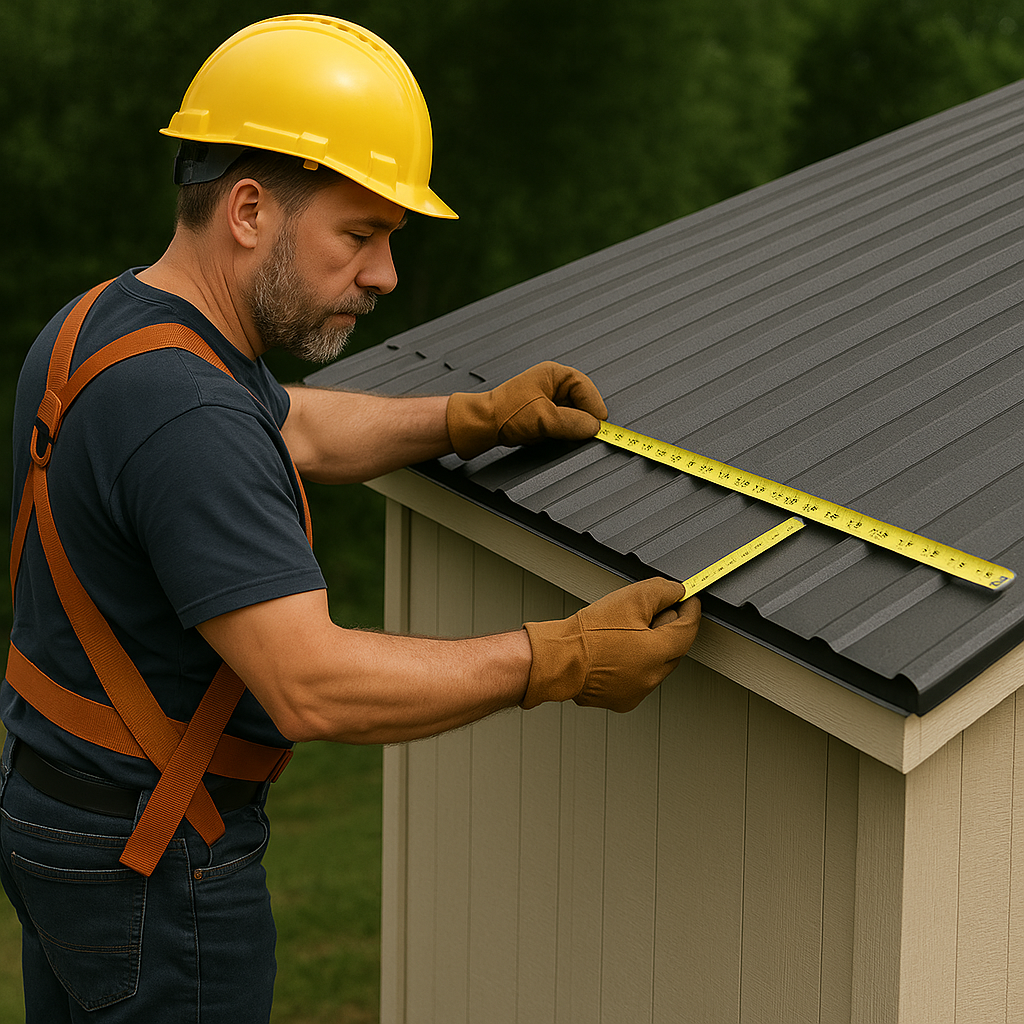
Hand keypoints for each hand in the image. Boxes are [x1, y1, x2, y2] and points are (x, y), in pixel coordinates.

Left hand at [446, 361, 608, 459]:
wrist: (482, 425)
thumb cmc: (505, 412)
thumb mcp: (545, 418)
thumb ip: (574, 423)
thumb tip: (595, 427)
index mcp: (554, 374)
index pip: (586, 389)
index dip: (594, 408)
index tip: (600, 426)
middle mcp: (552, 384)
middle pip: (581, 403)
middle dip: (579, 420)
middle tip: (580, 434)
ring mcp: (547, 400)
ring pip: (571, 416)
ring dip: (567, 428)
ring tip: (554, 433)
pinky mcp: (541, 415)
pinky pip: (560, 425)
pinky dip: (558, 433)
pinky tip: (546, 436)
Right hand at [522, 578, 700, 712]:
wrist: (558, 659)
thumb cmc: (588, 633)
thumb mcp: (631, 598)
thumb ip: (662, 591)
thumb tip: (677, 591)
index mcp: (659, 652)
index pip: (689, 629)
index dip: (691, 610)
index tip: (689, 599)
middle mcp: (653, 677)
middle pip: (674, 648)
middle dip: (667, 629)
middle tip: (647, 613)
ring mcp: (638, 692)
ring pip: (656, 664)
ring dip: (650, 648)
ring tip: (623, 633)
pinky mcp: (623, 700)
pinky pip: (638, 678)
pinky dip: (634, 665)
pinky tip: (615, 651)